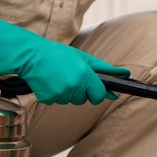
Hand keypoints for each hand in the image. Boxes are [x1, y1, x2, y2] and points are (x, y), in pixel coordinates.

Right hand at [0, 20, 129, 104]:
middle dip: (81, 91)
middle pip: (84, 99)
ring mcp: (60, 94)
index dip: (97, 92)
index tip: (94, 88)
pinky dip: (55, 95)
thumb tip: (125, 75)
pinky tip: (51, 82)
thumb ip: (103, 68)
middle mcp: (73, 87)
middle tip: (71, 76)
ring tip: (59, 77)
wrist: (31, 56)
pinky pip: (57, 102)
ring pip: (70, 101)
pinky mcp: (48, 99)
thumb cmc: (58, 54)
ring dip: (68, 93)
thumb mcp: (83, 57)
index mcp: (84, 75)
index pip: (99, 95)